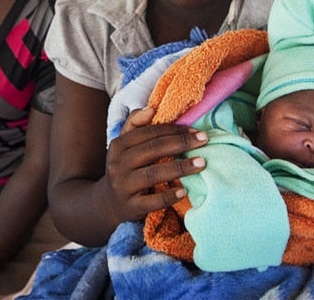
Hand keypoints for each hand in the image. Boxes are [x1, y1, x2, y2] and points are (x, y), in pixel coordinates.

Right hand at [102, 106, 207, 222]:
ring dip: (180, 168)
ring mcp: (123, 186)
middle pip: (153, 150)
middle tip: (204, 140)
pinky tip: (184, 191)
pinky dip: (169, 196)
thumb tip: (151, 108)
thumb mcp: (124, 145)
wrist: (109, 202)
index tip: (194, 130)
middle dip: (181, 143)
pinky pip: (152, 201)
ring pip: (153, 174)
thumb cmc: (125, 168)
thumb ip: (135, 123)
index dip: (173, 130)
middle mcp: (118, 165)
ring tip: (201, 163)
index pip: (148, 133)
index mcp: (118, 146)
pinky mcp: (130, 206)